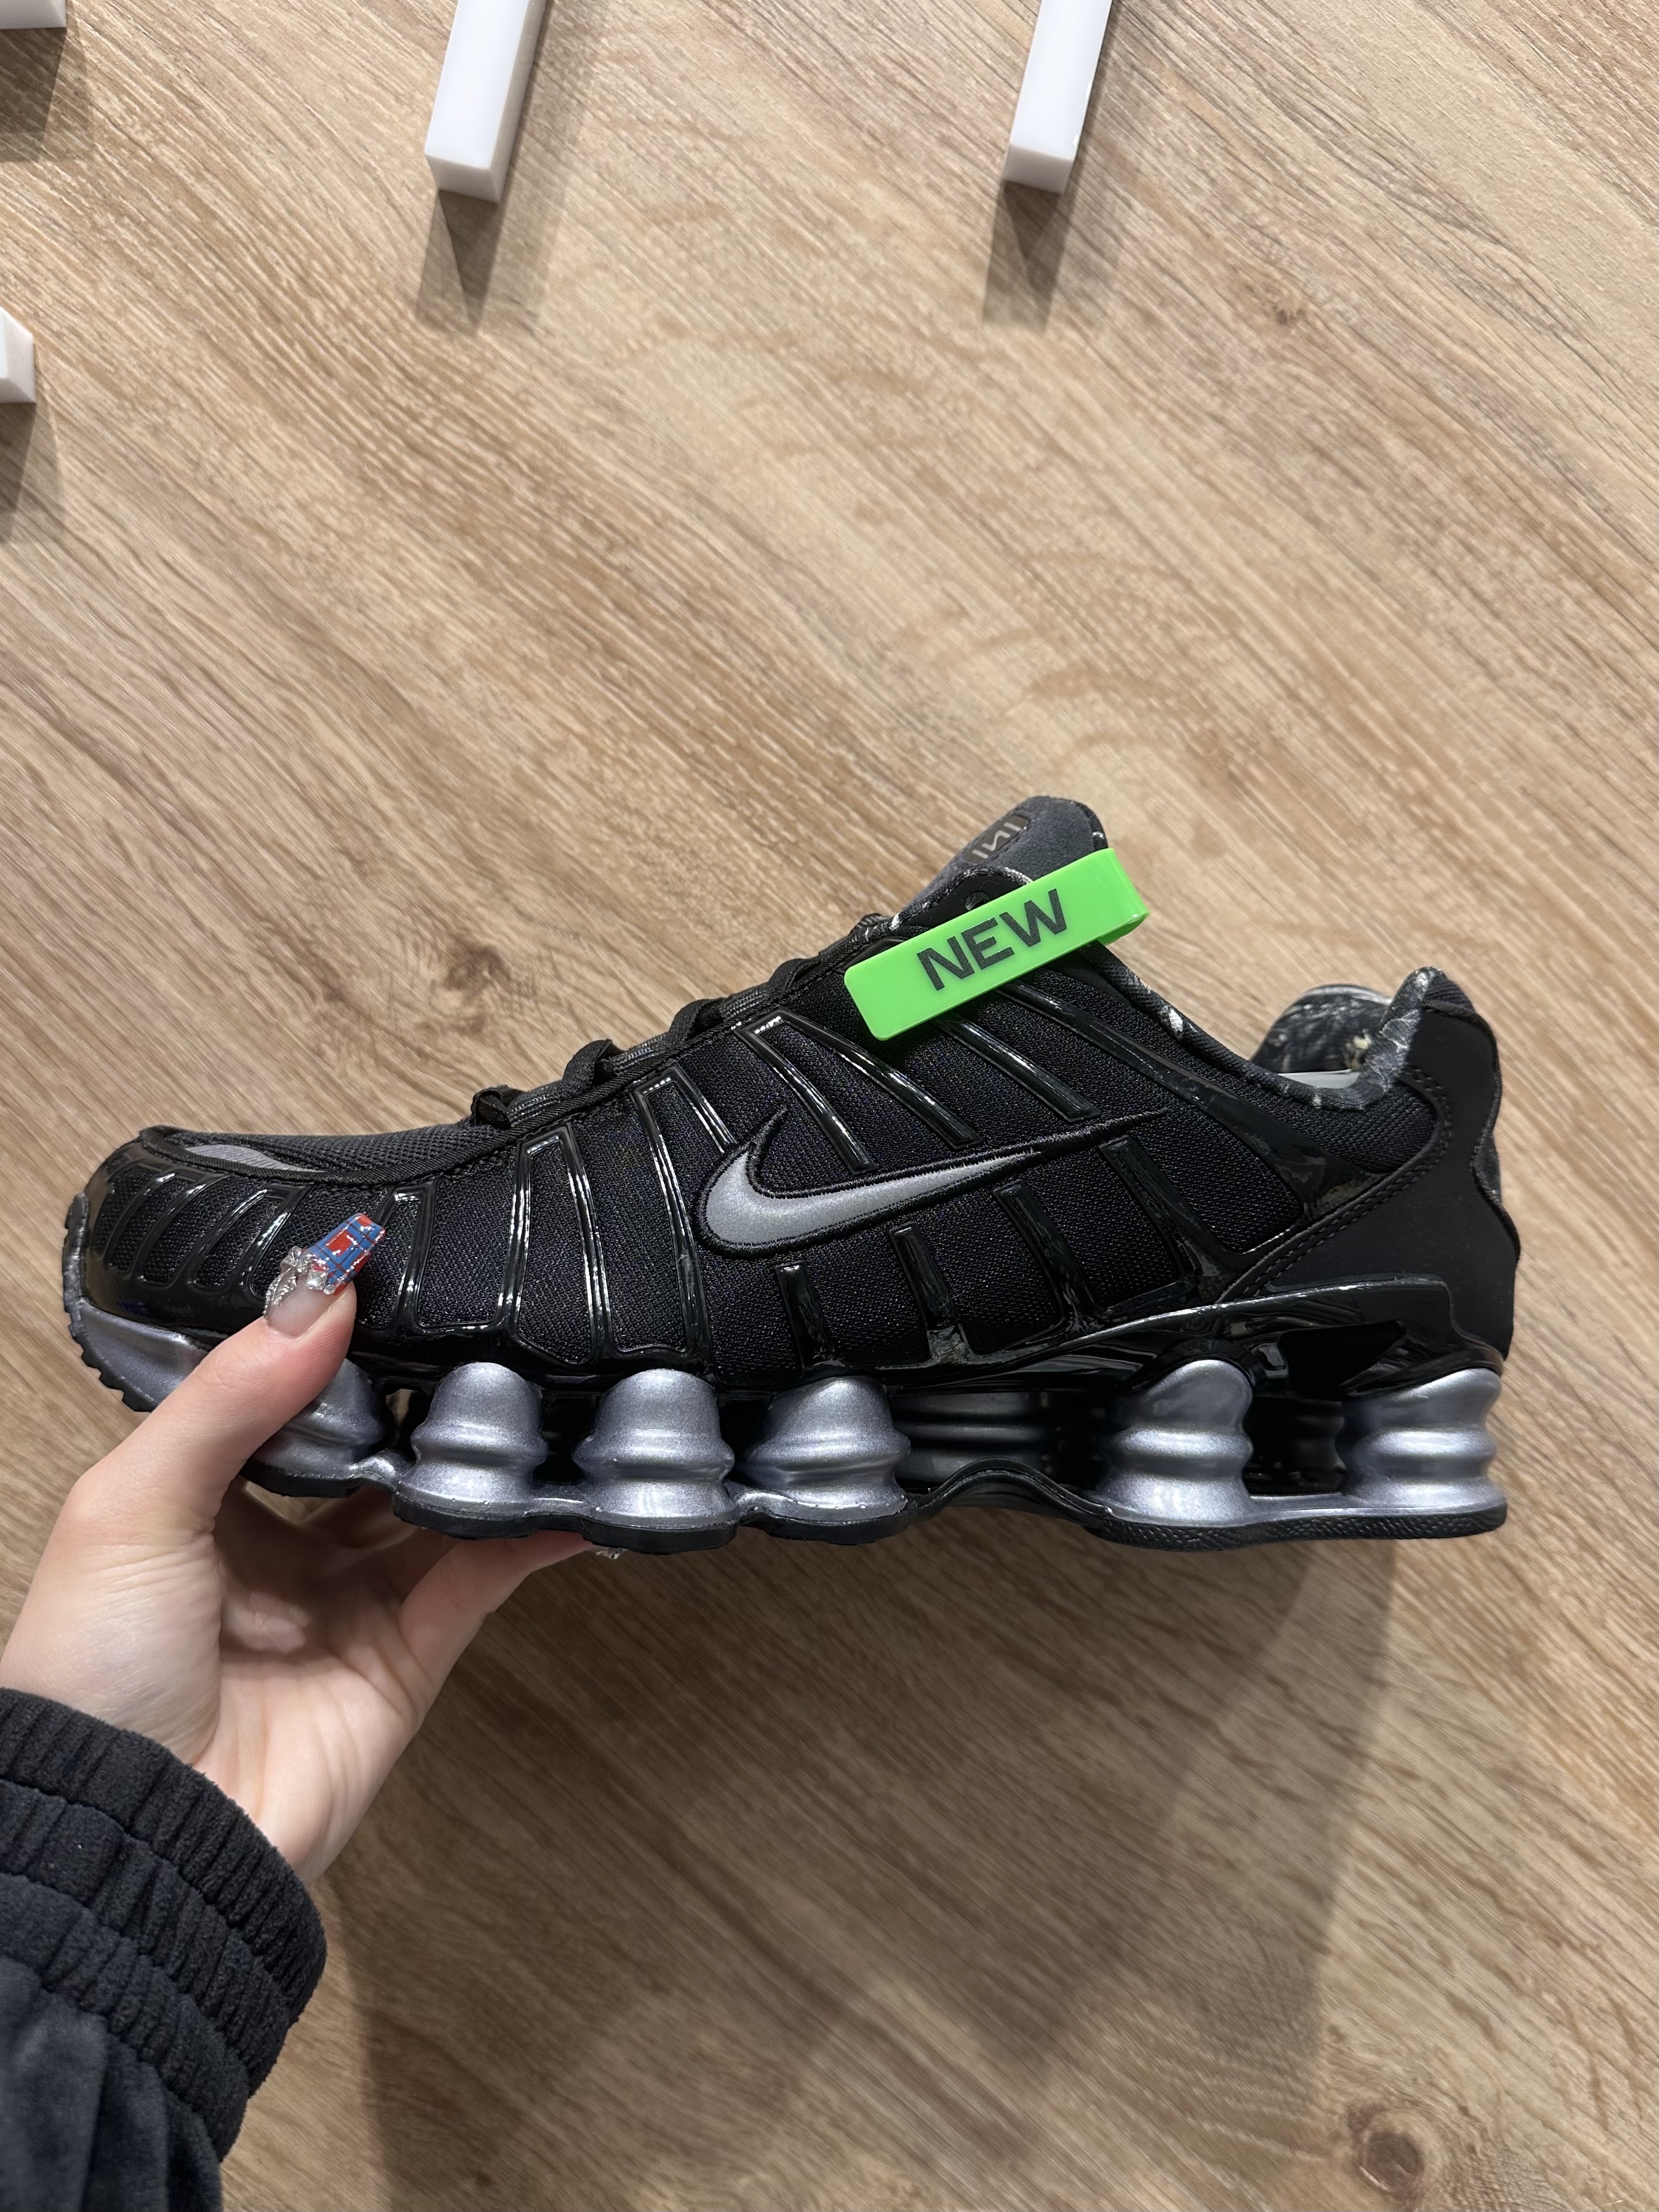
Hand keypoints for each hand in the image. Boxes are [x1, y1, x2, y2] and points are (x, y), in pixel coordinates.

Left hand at [0, 1286, 582, 1881]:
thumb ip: (229, 1395)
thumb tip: (322, 1292)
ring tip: (536, 1382)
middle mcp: (275, 1550)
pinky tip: (568, 1486)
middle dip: (418, 1394)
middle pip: (368, 1450)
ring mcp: (345, 1606)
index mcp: (196, 1504)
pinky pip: (479, 1578)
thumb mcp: (133, 1502)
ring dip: (480, 1453)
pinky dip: (528, 1532)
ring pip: (433, 1506)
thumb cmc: (93, 1674)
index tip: (389, 1277)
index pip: (279, 1401)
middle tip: (476, 1320)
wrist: (134, 1836)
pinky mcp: (406, 1659)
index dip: (329, 1346)